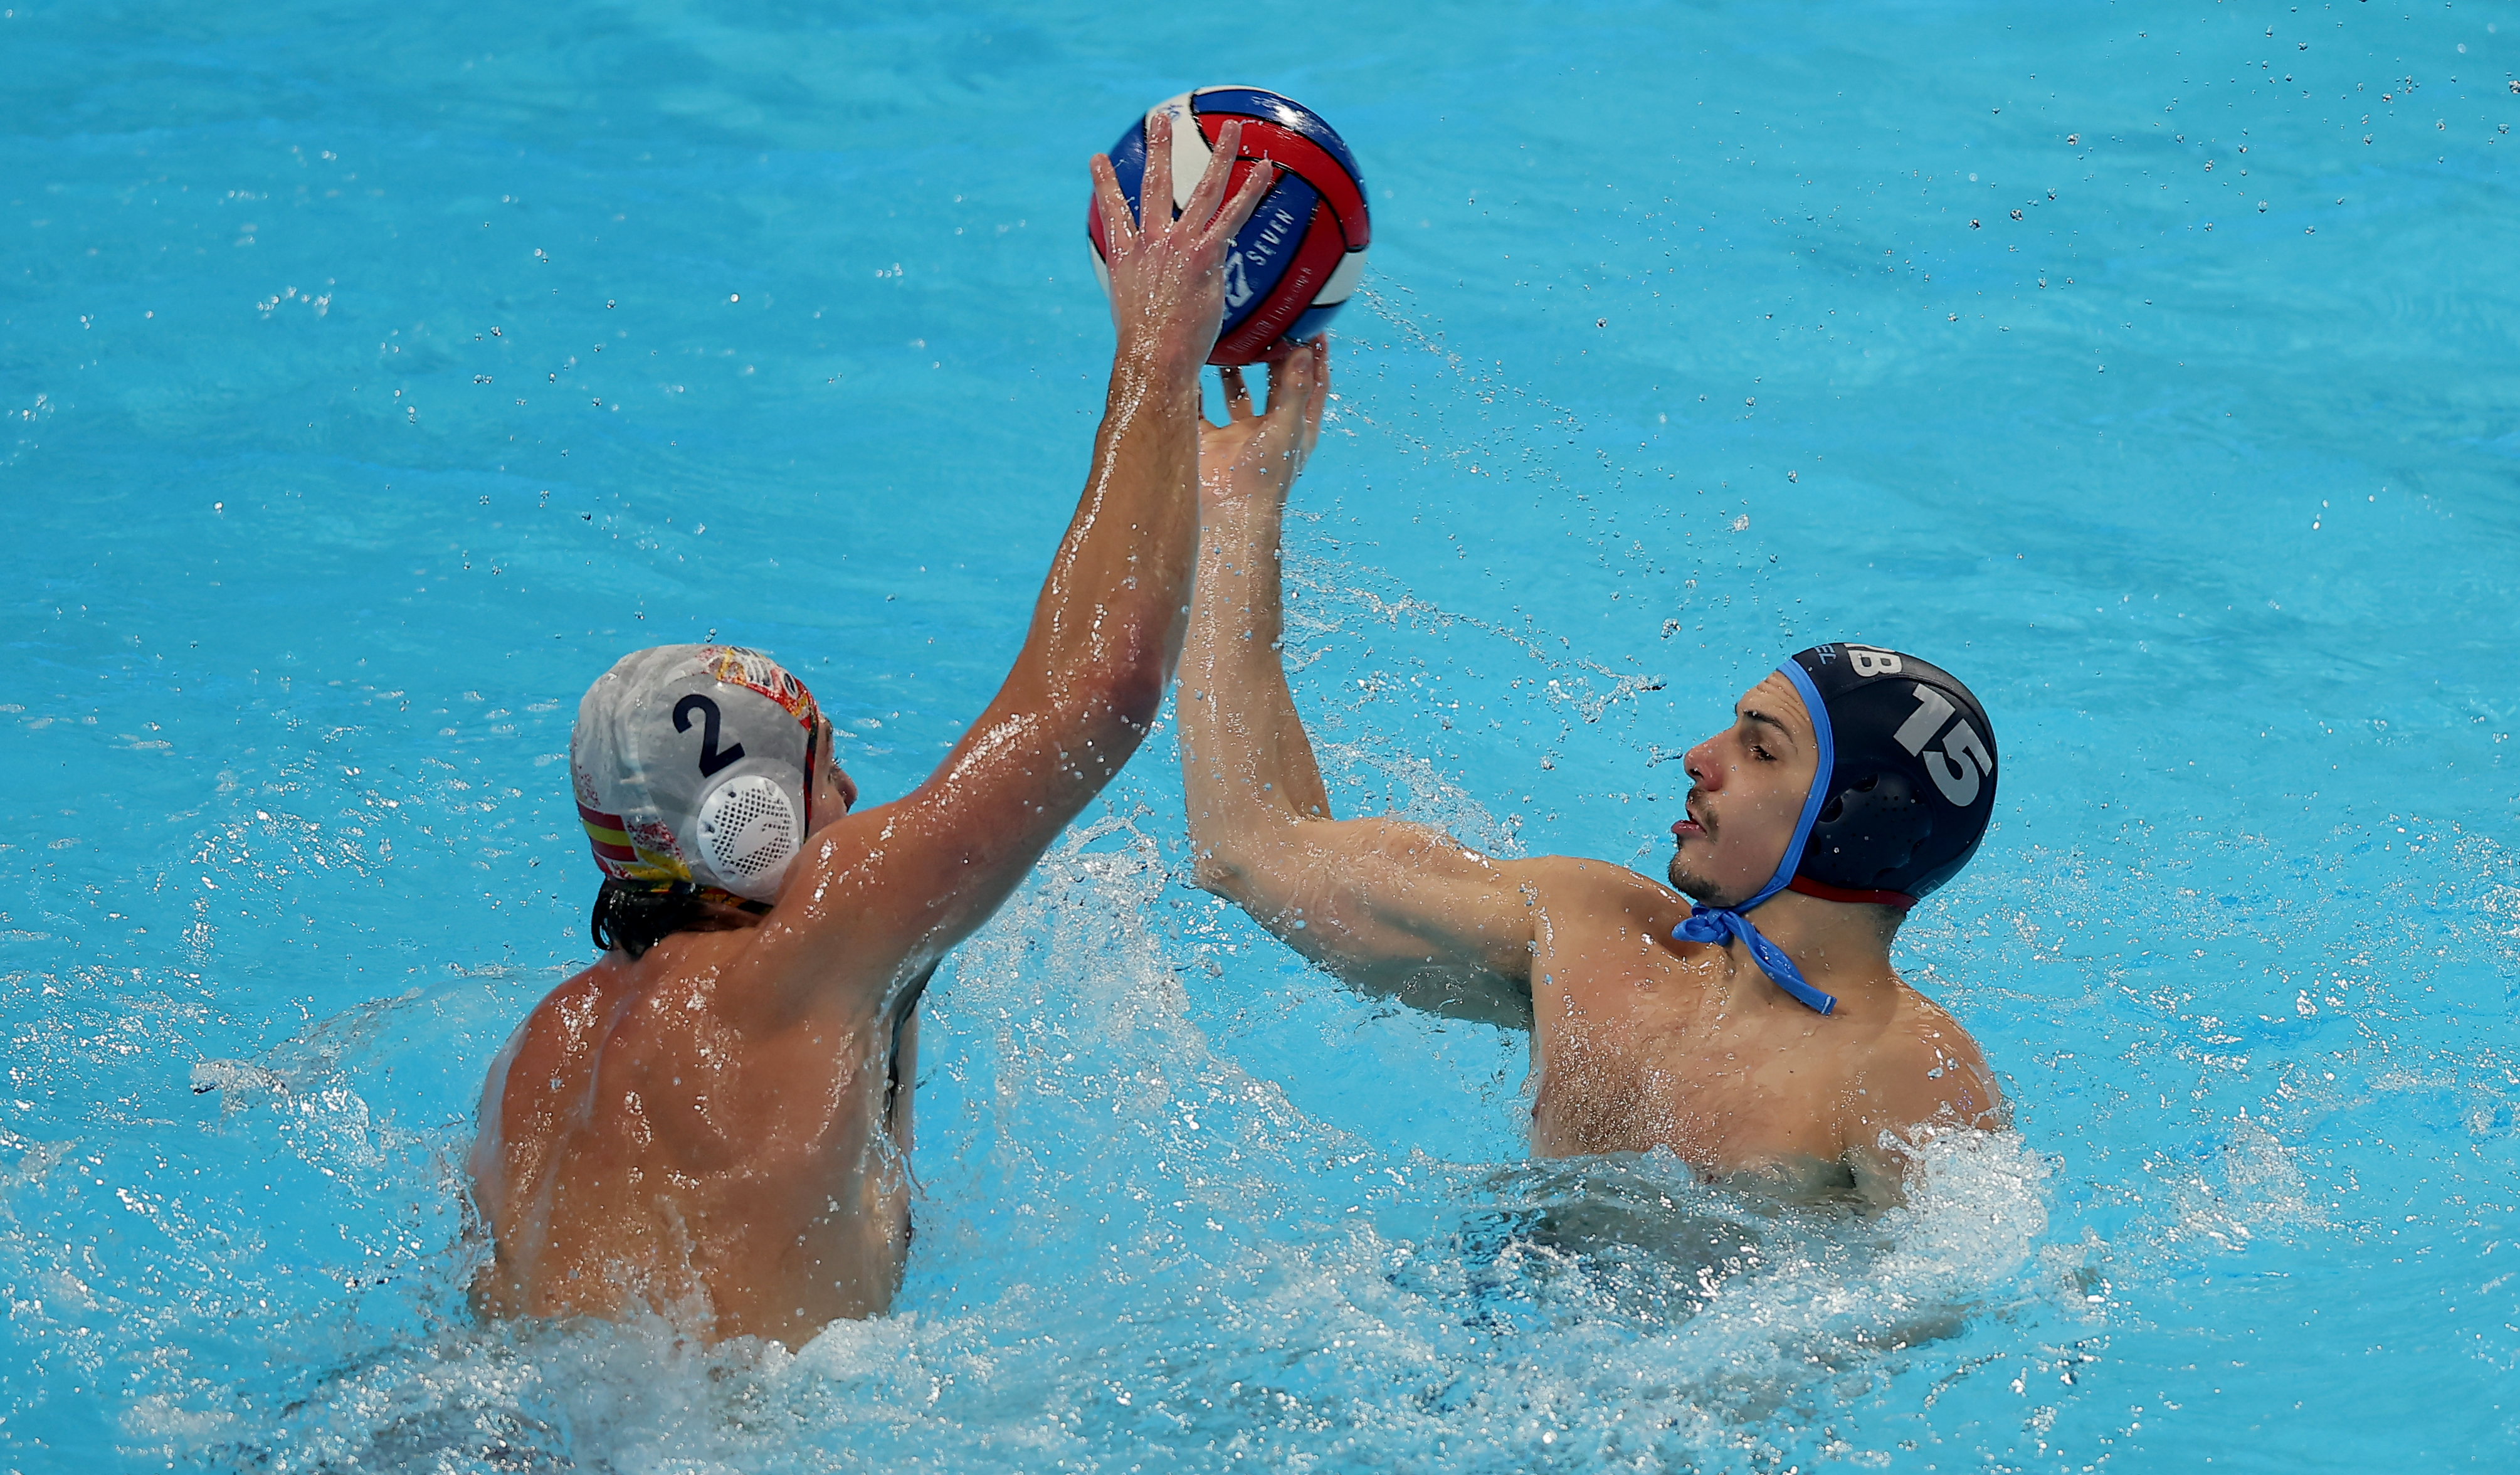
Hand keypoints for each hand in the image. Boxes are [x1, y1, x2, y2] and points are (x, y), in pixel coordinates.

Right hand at [1090, 112, 1272, 373]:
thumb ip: (1145, 301)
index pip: (1114, 213)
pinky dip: (1251, 192)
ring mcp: (1179, 246)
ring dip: (1221, 155)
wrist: (1152, 358)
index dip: (1105, 184)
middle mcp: (1151, 243)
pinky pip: (1233, 216)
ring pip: (1204, 190)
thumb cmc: (1146, 352)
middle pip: (1154, 186)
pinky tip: (1266, 170)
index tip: (1097, 160)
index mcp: (1128, 257)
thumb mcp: (1134, 318)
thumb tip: (1154, 312)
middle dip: (1157, 150)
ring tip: (1233, 128)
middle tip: (1159, 120)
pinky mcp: (1204, 257)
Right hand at [1199, 337, 1327, 514]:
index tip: (1310, 327)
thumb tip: (1303, 350)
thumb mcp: (1286, 429)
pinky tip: (1192, 363)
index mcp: (1297, 429)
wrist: (1227, 513)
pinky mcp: (1208, 440)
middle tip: (1265, 324)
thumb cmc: (1266, 478)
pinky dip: (1195, 387)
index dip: (1314, 358)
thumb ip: (1293, 390)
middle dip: (1271, 355)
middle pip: (1274, 384)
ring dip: (1233, 368)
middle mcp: (1268, 429)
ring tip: (1230, 338)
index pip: (1313, 385)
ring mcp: (1237, 435)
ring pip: (1236, 392)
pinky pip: (1199, 407)